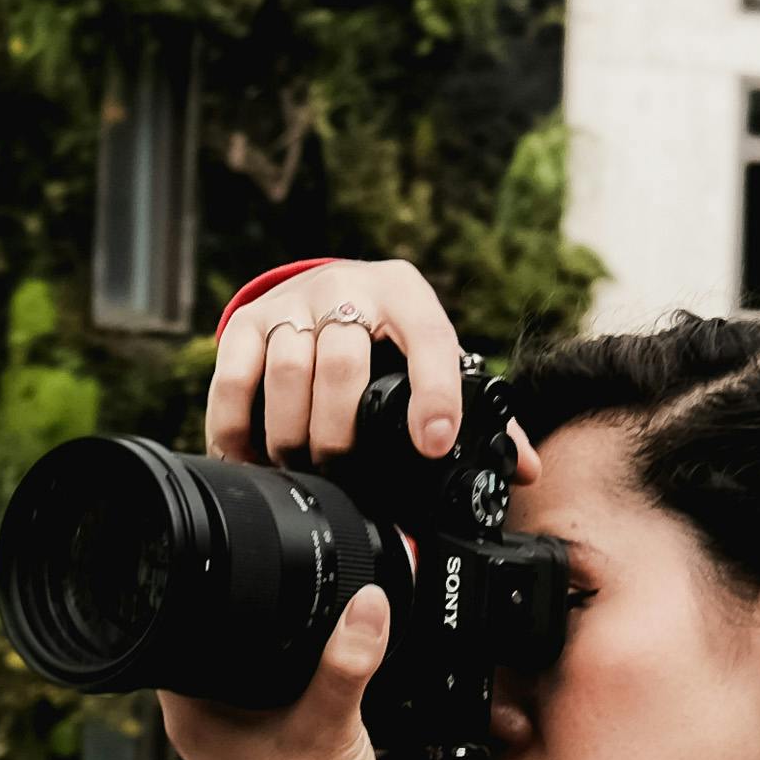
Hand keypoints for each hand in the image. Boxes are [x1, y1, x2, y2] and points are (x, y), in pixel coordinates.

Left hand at [160, 585, 392, 759]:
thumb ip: (347, 662)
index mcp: (190, 716)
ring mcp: (225, 735)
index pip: (171, 639)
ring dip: (257, 650)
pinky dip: (274, 675)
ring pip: (232, 669)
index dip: (195, 606)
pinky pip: (256, 691)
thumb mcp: (329, 722)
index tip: (228, 580)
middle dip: (235, 622)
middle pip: (204, 648)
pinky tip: (299, 667)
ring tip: (286, 629)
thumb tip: (366, 605)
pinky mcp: (253, 742)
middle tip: (269, 597)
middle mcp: (198, 724)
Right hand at [206, 258, 470, 472]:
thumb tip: (524, 470)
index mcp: (407, 294)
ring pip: (289, 372)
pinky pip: (235, 376)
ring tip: (298, 465)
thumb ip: (475, 410)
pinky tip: (249, 455)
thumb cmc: (388, 334)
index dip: (433, 394)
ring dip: (291, 434)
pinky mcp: (247, 321)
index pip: (429, 339)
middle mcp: (348, 288)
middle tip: (339, 471)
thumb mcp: (431, 356)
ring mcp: (293, 302)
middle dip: (339, 434)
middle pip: (343, 365)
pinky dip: (237, 425)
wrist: (327, 288)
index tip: (432, 444)